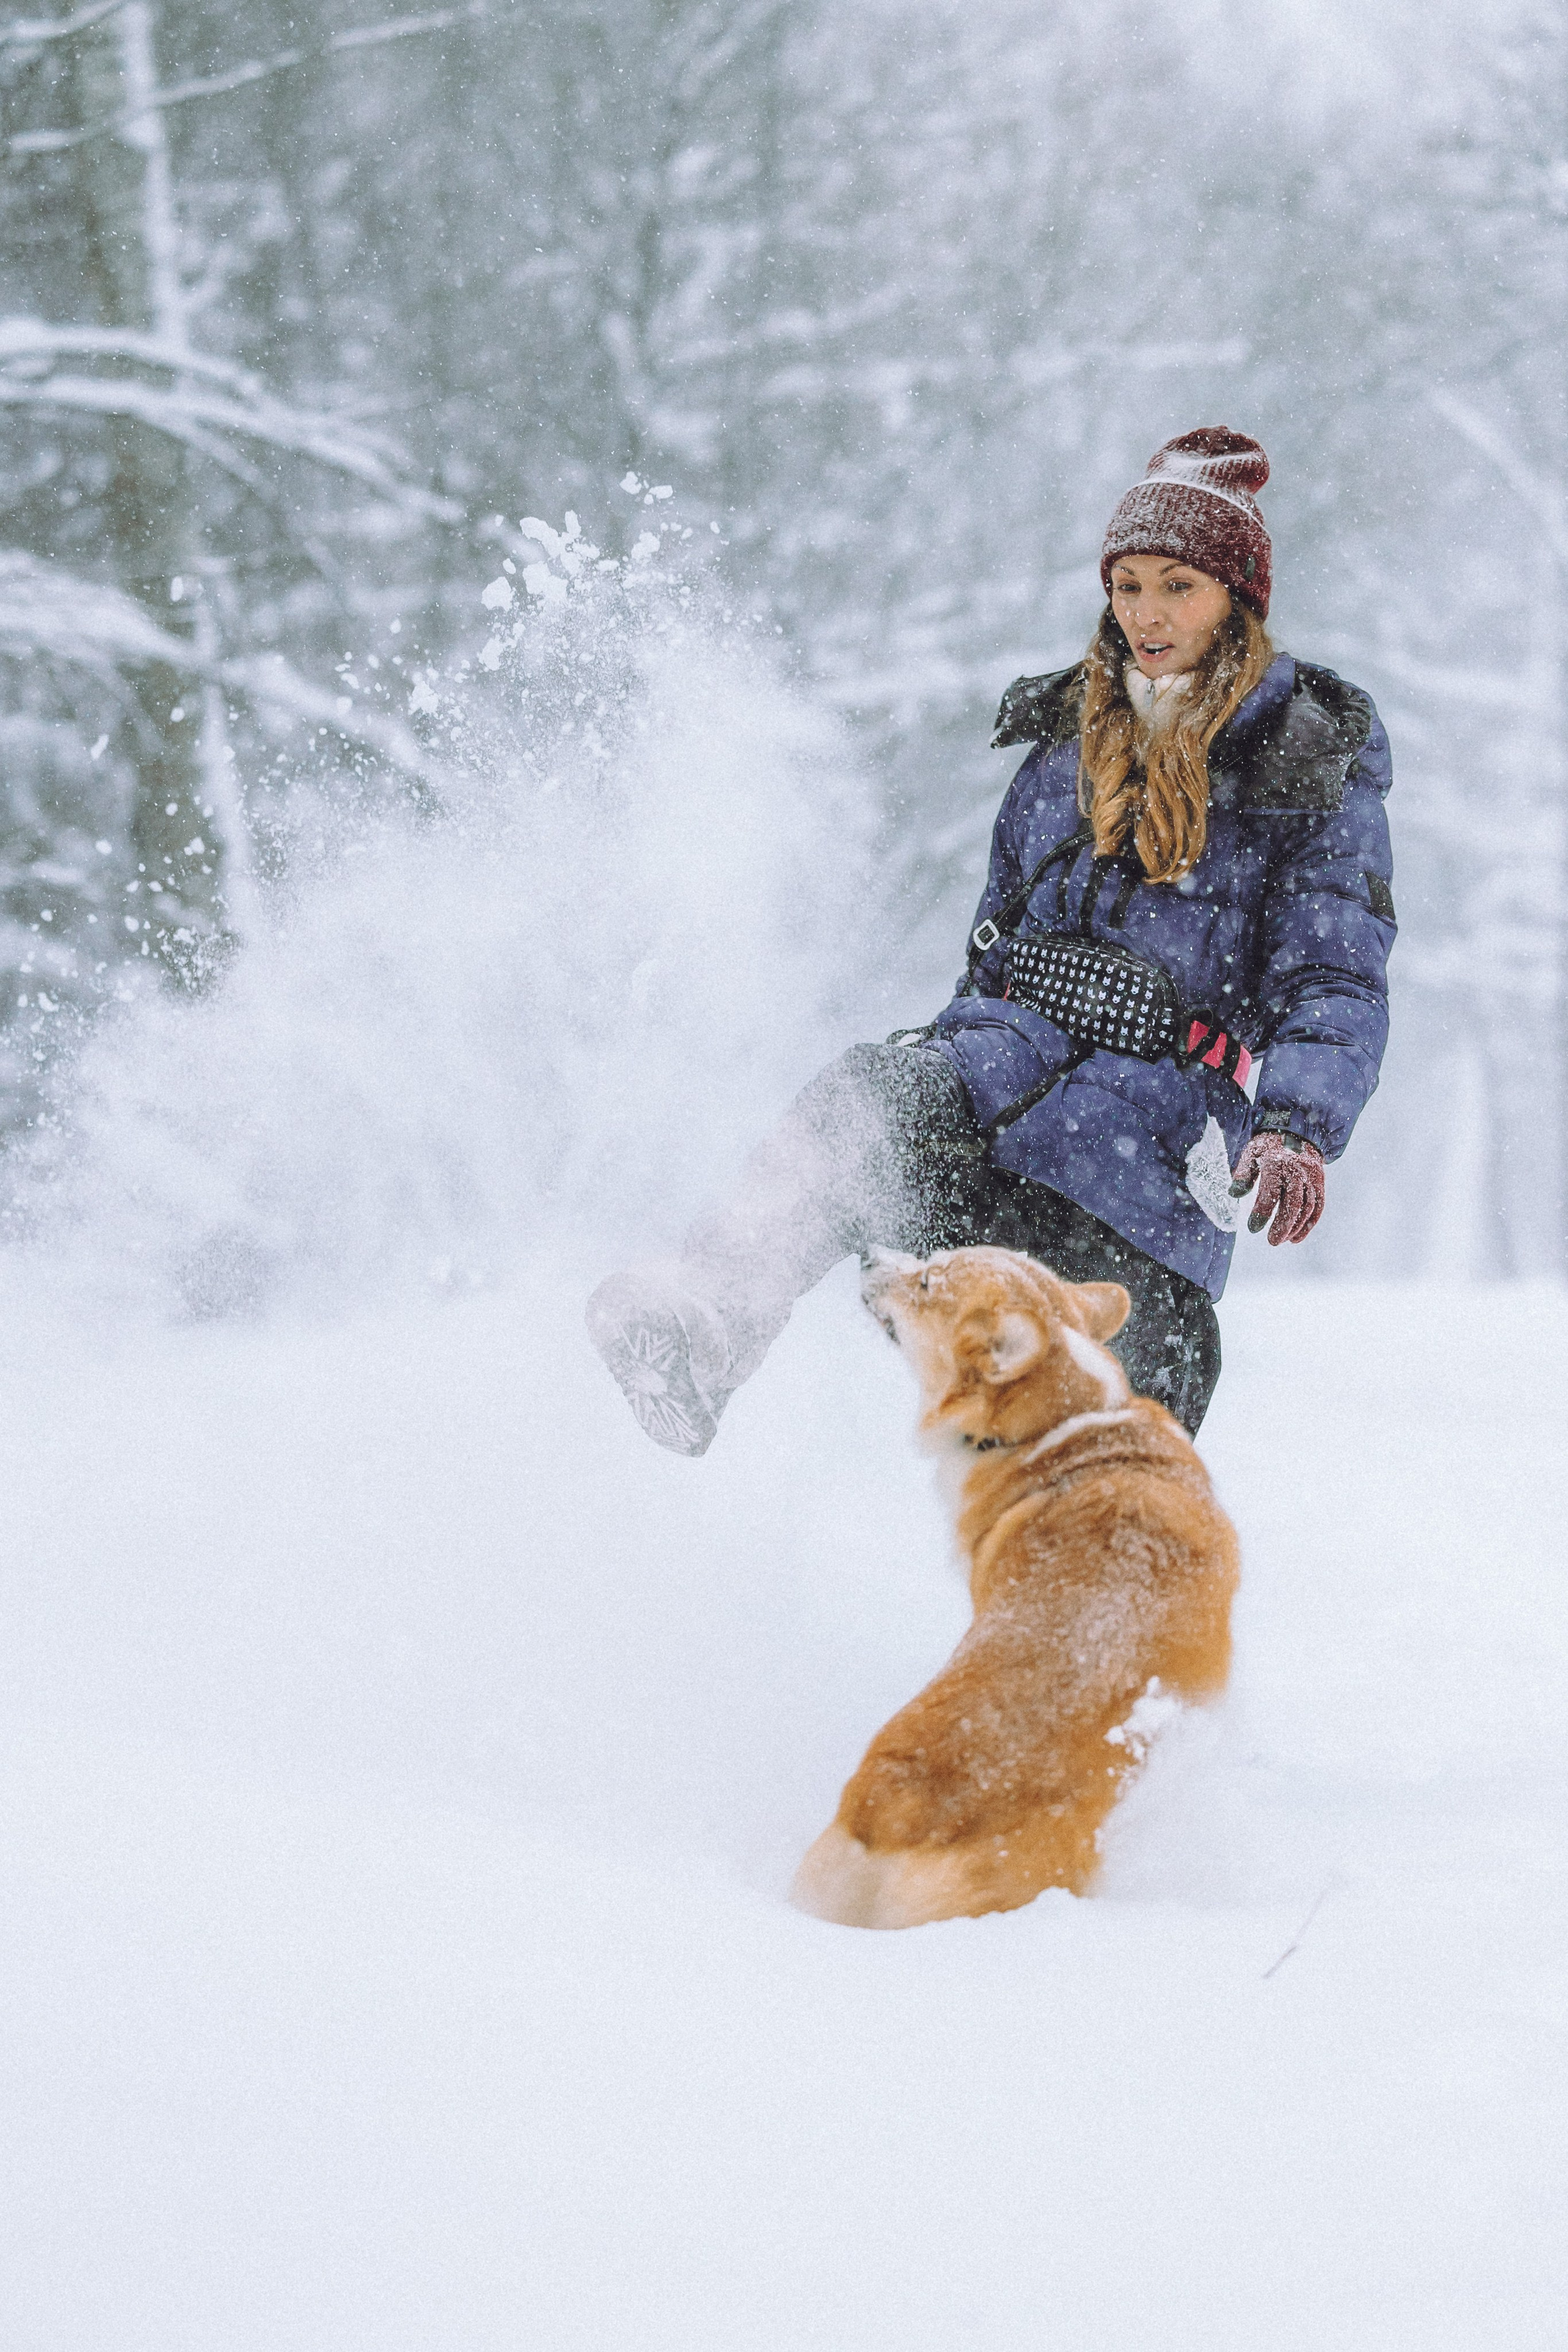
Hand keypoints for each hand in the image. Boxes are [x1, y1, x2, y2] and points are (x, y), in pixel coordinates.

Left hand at [1229, 1130, 1324, 1244]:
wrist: (1297, 1130)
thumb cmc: (1269, 1145)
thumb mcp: (1252, 1153)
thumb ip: (1243, 1173)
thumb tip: (1234, 1194)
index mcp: (1276, 1163)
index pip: (1270, 1192)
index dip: (1261, 1212)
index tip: (1252, 1228)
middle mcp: (1296, 1170)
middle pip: (1293, 1202)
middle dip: (1282, 1225)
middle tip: (1272, 1241)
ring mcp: (1311, 1176)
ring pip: (1307, 1206)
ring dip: (1296, 1227)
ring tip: (1283, 1240)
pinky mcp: (1319, 1182)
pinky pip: (1318, 1205)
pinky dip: (1309, 1223)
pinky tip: (1297, 1237)